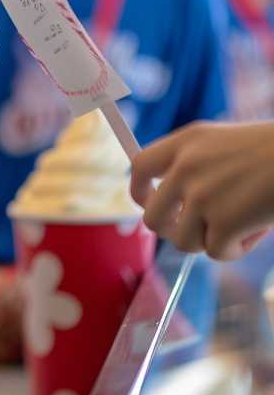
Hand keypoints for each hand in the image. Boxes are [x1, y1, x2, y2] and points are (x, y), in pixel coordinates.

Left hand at [130, 120, 273, 259]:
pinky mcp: (222, 221)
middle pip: (152, 217)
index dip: (140, 191)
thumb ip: (193, 164)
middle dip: (173, 231)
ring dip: (211, 241)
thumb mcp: (224, 143)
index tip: (149, 204)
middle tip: (198, 231)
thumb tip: (170, 208)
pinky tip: (255, 231)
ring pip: (184, 241)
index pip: (139, 167)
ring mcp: (201, 194)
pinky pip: (216, 253)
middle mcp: (185, 166)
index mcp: (185, 141)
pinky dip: (236, 249)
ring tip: (240, 225)